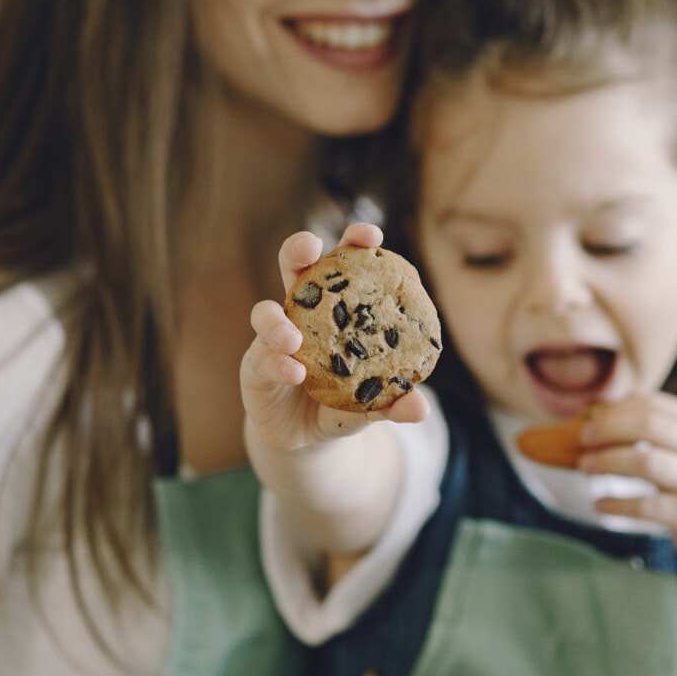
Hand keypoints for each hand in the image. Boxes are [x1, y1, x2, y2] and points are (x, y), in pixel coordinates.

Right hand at [241, 223, 428, 453]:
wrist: (307, 439)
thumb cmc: (343, 406)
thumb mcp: (371, 405)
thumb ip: (393, 403)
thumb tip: (421, 407)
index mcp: (335, 308)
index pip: (342, 266)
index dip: (353, 244)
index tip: (371, 237)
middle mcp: (301, 314)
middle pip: (293, 267)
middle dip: (299, 248)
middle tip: (312, 248)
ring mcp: (273, 339)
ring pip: (265, 313)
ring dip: (278, 321)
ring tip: (293, 338)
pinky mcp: (255, 368)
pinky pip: (261, 359)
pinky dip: (277, 363)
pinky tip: (294, 373)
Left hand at [579, 391, 676, 580]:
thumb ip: (665, 433)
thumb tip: (606, 414)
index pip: (654, 404)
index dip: (615, 409)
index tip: (590, 419)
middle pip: (646, 424)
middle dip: (606, 429)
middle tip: (581, 440)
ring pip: (644, 461)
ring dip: (606, 462)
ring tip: (585, 467)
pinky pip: (643, 505)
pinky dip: (615, 503)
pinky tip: (600, 504)